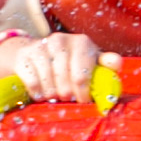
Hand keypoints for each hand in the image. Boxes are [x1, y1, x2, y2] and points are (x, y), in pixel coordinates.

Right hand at [0, 31, 118, 102]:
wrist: (35, 52)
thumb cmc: (70, 62)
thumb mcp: (90, 61)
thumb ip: (105, 64)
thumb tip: (116, 63)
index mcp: (82, 42)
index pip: (83, 74)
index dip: (84, 92)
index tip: (83, 100)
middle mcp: (60, 40)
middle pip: (65, 80)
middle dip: (68, 95)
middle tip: (68, 99)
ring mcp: (40, 46)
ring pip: (48, 82)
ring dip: (52, 94)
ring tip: (55, 96)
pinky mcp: (24, 55)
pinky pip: (32, 82)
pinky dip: (37, 93)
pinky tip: (41, 94)